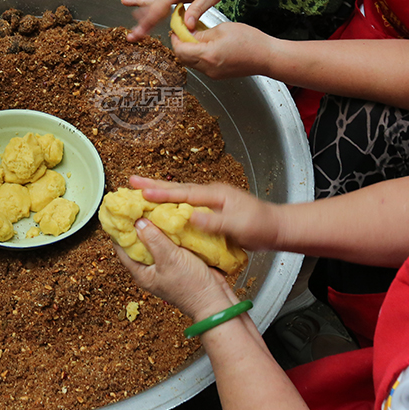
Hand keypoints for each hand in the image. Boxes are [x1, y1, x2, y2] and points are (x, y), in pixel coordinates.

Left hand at [112, 216, 236, 320]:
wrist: (215, 300)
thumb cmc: (191, 285)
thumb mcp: (169, 259)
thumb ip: (153, 240)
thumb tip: (138, 222)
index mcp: (141, 272)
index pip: (122, 248)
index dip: (119, 229)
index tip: (120, 211)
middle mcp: (150, 268)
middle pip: (138, 242)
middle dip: (138, 224)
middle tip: (138, 204)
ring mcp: (165, 264)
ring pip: (155, 240)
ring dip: (155, 226)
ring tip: (153, 207)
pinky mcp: (179, 260)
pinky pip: (170, 242)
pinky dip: (169, 231)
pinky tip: (171, 218)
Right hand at [122, 0, 230, 40]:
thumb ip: (198, 9)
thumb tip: (187, 25)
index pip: (160, 5)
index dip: (150, 20)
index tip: (142, 31)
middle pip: (152, 6)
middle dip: (142, 22)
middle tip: (133, 36)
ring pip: (151, 4)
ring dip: (141, 18)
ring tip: (133, 31)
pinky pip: (154, 0)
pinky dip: (142, 5)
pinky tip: (129, 3)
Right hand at [128, 175, 279, 252]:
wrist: (277, 228)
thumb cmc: (261, 226)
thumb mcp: (239, 227)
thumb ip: (215, 222)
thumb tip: (191, 217)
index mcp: (216, 194)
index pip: (184, 194)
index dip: (162, 194)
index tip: (142, 192)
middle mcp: (211, 193)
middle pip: (177, 188)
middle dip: (153, 184)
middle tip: (131, 181)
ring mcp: (211, 200)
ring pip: (180, 194)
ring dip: (159, 192)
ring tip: (139, 189)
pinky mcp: (211, 210)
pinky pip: (185, 204)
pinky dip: (170, 203)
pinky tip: (161, 207)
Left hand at [169, 21, 274, 79]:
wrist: (267, 57)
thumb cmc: (251, 41)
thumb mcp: (222, 29)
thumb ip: (201, 33)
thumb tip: (188, 33)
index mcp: (208, 55)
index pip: (180, 49)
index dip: (175, 38)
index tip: (176, 29)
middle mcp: (208, 68)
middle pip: (183, 58)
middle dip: (180, 45)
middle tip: (182, 32)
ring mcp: (213, 74)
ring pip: (191, 63)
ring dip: (189, 51)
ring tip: (196, 37)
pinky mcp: (218, 75)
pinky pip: (201, 66)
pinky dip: (199, 56)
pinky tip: (206, 46)